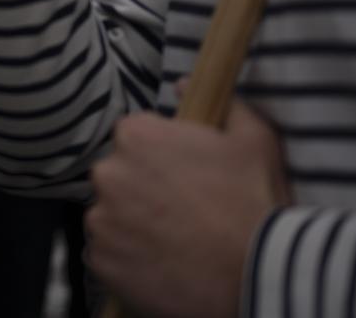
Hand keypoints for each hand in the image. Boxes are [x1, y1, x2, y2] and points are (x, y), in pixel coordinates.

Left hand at [87, 98, 290, 317]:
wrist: (255, 274)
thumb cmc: (254, 202)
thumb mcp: (254, 141)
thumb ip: (223, 105)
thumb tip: (183, 82)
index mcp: (136, 136)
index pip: (134, 138)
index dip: (159, 157)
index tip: (182, 177)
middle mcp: (108, 174)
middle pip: (119, 177)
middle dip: (142, 190)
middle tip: (180, 212)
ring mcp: (101, 219)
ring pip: (111, 216)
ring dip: (133, 225)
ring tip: (174, 242)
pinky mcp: (100, 261)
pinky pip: (107, 254)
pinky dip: (127, 259)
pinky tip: (161, 264)